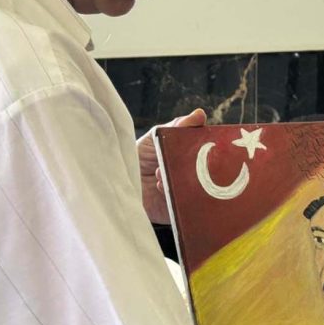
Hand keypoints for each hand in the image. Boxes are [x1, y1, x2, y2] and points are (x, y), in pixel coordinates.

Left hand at [138, 108, 206, 223]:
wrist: (115, 184)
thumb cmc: (135, 157)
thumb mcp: (155, 137)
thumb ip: (176, 126)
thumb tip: (200, 114)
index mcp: (187, 156)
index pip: (206, 151)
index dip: (207, 145)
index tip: (204, 140)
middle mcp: (189, 175)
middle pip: (206, 170)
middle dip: (192, 162)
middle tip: (179, 157)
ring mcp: (184, 193)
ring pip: (196, 186)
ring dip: (180, 177)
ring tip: (160, 171)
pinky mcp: (177, 210)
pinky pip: (185, 204)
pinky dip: (173, 192)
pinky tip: (160, 185)